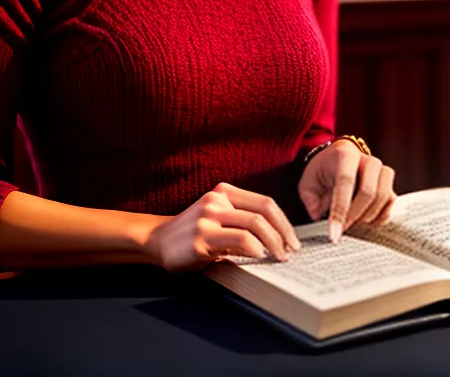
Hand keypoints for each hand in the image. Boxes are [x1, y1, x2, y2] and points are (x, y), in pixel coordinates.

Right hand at [144, 182, 300, 271]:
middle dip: (283, 234)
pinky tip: (259, 256)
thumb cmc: (193, 234)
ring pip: (254, 224)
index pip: (265, 203)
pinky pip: (238, 238)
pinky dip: (255, 248)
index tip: (292, 240)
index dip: (284, 222)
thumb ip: (241, 221)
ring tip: (278, 258)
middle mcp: (217, 199)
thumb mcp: (218, 219)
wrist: (157, 241)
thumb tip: (277, 239)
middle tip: (290, 252)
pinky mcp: (202, 236)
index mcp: (225, 191)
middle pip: (264, 212)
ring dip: (273, 243)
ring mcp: (209, 216)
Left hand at [298, 141, 396, 242]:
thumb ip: (313, 203)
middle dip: (355, 217)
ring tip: (353, 227)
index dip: (340, 210)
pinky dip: (380, 217)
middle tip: (342, 232)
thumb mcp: (308, 185)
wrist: (335, 160)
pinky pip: (391, 202)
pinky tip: (365, 224)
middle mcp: (367, 159)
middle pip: (369, 191)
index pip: (346, 182)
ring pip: (384, 197)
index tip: (334, 234)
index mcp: (344, 154)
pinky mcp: (388, 183)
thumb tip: (324, 227)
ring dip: (368, 218)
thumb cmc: (321, 173)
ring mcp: (381, 170)